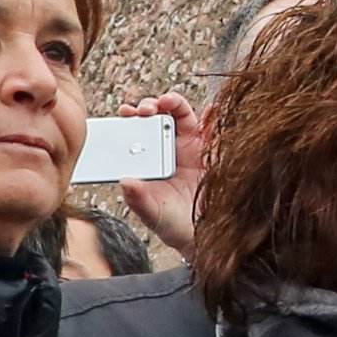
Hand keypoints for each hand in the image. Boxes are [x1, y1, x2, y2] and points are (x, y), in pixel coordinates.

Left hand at [117, 89, 210, 251]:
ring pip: (179, 116)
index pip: (134, 133)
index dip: (129, 119)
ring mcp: (187, 147)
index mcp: (147, 161)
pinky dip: (210, 116)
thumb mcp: (153, 214)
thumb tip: (125, 181)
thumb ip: (138, 199)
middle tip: (144, 109)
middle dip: (148, 107)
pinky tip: (209, 111)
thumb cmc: (173, 224)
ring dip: (173, 103)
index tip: (125, 113)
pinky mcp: (209, 149)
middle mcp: (165, 149)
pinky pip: (210, 128)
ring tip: (168, 102)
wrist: (204, 234)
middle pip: (154, 118)